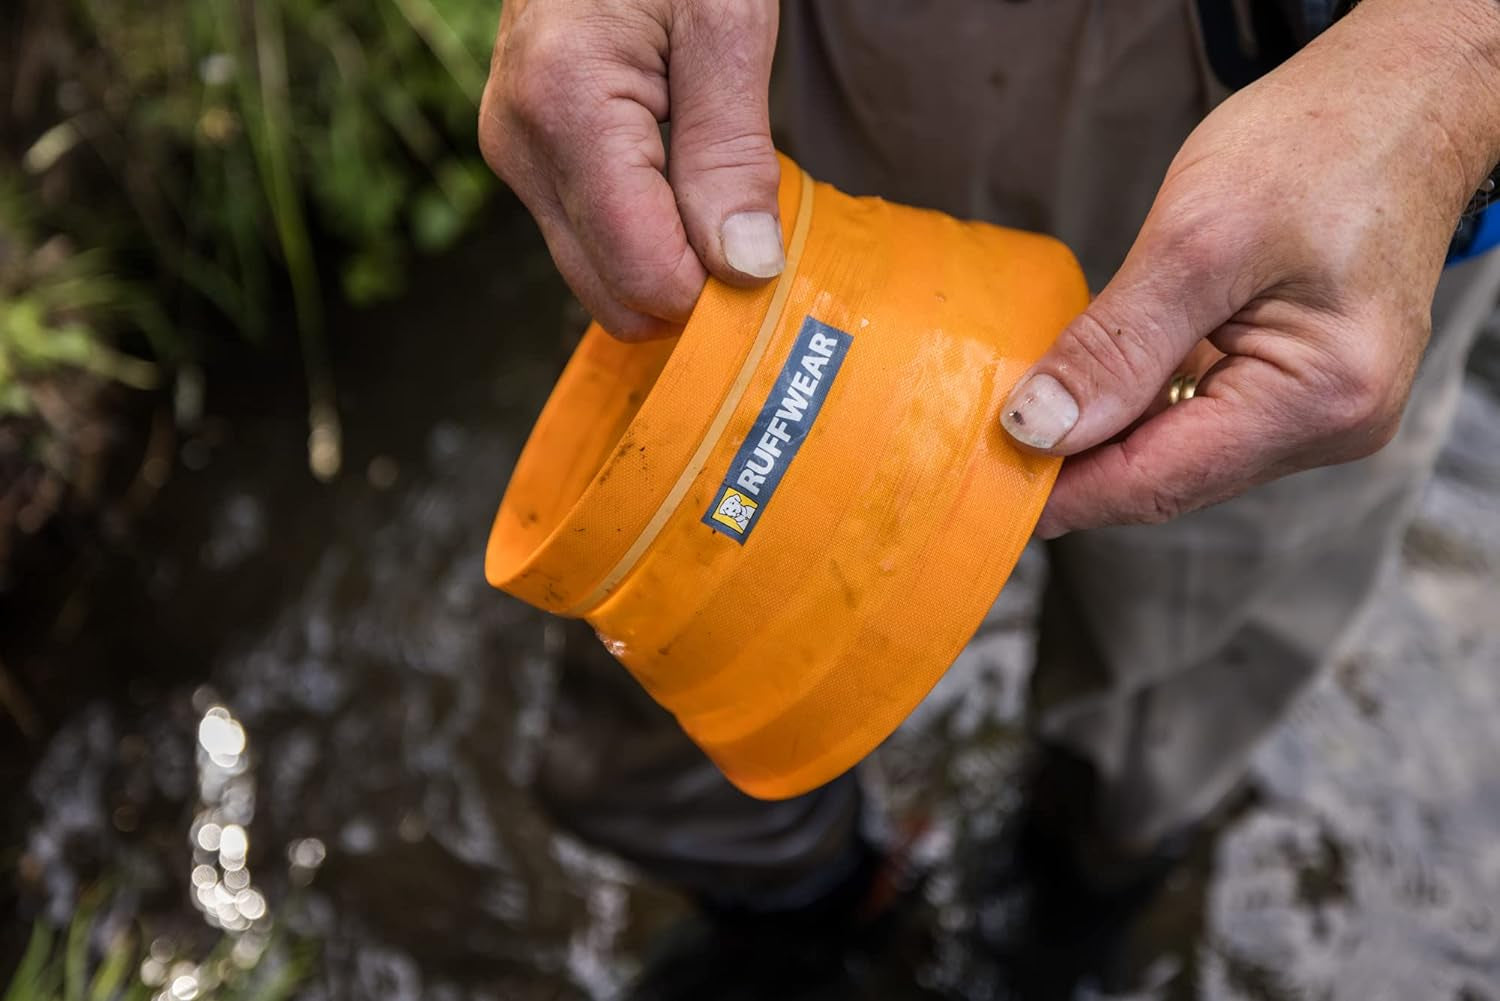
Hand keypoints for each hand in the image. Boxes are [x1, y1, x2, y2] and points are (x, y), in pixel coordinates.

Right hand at [479, 0, 781, 339]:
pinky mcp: (527, 158)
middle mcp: (522, 145)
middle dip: (692, 287)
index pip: (645, 273)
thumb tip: (743, 269)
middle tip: (752, 229)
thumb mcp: (726, 21)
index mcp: (567, 107)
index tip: (771, 257)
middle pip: (615, 296)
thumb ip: (731, 152)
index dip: (716, 291)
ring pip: (601, 277)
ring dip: (671, 259)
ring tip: (716, 185)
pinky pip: (593, 238)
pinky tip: (683, 178)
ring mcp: (515, 155)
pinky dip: (649, 233)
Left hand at [1000, 0, 1499, 538]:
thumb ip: (1116, 346)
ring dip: (1100, 434)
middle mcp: (1327, 425)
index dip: (1061, 493)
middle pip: (1167, 476)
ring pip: (1177, 450)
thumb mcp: (1199, 240)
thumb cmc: (1320, 145)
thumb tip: (1039, 428)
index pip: (1158, 482)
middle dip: (1074, 465)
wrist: (1400, 99)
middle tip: (977, 448)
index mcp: (1317, 400)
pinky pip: (1196, 415)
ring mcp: (1315, 410)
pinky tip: (1084, 384)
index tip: (978, 492)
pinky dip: (1135, 404)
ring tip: (1018, 414)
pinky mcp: (1294, 383)